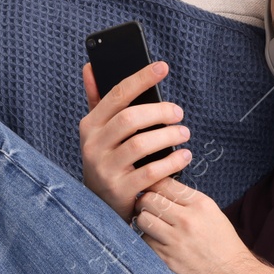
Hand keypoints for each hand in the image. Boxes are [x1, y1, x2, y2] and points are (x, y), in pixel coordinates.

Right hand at [79, 60, 192, 220]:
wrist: (100, 206)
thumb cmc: (107, 160)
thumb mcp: (97, 132)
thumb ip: (97, 100)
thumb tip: (91, 66)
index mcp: (89, 126)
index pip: (116, 94)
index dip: (141, 78)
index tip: (163, 67)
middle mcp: (93, 146)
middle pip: (130, 118)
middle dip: (160, 112)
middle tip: (179, 113)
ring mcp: (105, 169)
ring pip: (141, 145)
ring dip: (168, 136)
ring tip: (184, 134)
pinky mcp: (119, 191)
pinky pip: (150, 172)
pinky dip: (172, 163)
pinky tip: (184, 156)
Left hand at [132, 178, 261, 273]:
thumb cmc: (222, 241)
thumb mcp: (212, 212)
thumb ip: (187, 200)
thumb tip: (160, 188)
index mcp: (200, 204)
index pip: (164, 184)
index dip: (154, 185)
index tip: (153, 190)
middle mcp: (187, 219)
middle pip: (148, 199)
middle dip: (145, 201)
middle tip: (148, 207)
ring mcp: (176, 240)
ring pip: (142, 219)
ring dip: (143, 220)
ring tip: (152, 223)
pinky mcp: (168, 257)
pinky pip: (146, 240)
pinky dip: (148, 238)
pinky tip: (158, 239)